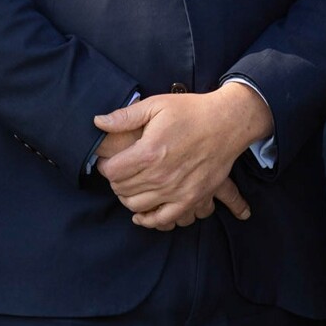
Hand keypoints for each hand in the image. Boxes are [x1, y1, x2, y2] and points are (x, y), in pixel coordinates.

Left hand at [92, 84, 272, 230]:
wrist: (227, 123)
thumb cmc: (191, 111)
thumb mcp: (156, 105)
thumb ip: (125, 117)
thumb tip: (98, 122)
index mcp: (148, 152)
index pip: (112, 172)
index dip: (105, 166)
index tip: (108, 161)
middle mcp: (160, 176)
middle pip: (122, 189)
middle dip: (115, 181)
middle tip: (120, 171)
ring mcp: (176, 190)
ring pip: (136, 206)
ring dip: (128, 197)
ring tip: (130, 186)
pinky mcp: (190, 199)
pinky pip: (162, 219)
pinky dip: (148, 219)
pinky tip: (142, 213)